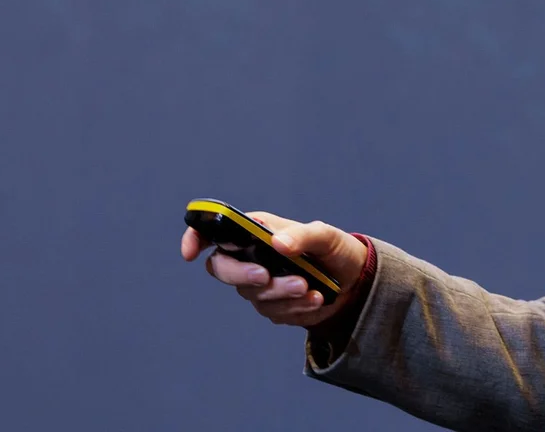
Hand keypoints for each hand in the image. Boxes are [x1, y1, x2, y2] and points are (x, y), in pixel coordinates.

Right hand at [181, 211, 368, 327]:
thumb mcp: (326, 237)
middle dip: (243, 274)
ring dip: (281, 293)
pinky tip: (317, 300)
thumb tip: (278, 243)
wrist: (354, 283)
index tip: (190, 252)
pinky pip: (272, 312)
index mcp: (257, 231)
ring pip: (252, 294)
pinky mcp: (272, 306)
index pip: (215, 231)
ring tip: (312, 289)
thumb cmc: (336, 250)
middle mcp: (251, 256)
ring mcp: (259, 283)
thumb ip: (303, 236)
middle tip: (266, 275)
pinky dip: (295, 308)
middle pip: (222, 268)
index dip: (195, 237)